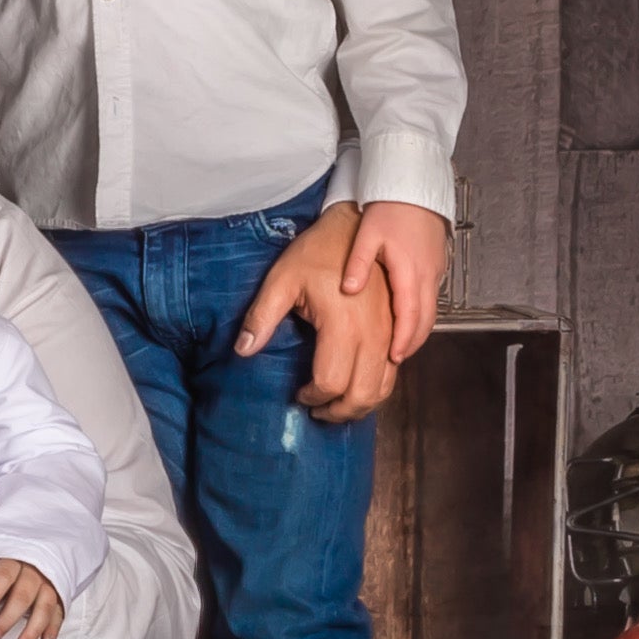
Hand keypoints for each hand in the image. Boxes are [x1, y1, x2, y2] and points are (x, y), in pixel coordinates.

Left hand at [0, 557, 64, 638]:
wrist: (34, 557)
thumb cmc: (5, 565)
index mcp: (13, 560)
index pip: (4, 574)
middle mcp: (34, 572)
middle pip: (23, 595)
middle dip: (8, 617)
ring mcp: (48, 584)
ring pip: (45, 606)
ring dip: (33, 628)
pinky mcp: (59, 597)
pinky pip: (59, 613)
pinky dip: (53, 628)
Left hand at [234, 203, 396, 420]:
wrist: (355, 227)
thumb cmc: (317, 251)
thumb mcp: (282, 279)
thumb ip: (262, 317)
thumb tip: (242, 350)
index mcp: (343, 324)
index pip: (331, 382)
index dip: (312, 397)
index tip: (298, 394)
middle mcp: (374, 334)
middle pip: (362, 394)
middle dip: (338, 412)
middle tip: (317, 410)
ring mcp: (390, 333)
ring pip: (383, 388)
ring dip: (360, 405)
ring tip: (335, 405)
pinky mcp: (397, 330)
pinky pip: (394, 372)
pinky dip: (376, 388)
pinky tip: (356, 386)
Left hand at [341, 200, 448, 360]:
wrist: (415, 184)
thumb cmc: (391, 206)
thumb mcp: (368, 233)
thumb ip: (358, 263)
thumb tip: (348, 289)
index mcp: (410, 271)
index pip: (410, 315)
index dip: (402, 340)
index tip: (393, 358)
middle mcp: (427, 276)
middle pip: (424, 321)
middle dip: (409, 345)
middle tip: (394, 360)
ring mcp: (434, 272)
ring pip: (430, 313)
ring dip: (415, 334)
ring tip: (396, 350)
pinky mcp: (434, 266)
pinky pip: (430, 301)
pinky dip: (419, 318)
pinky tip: (403, 323)